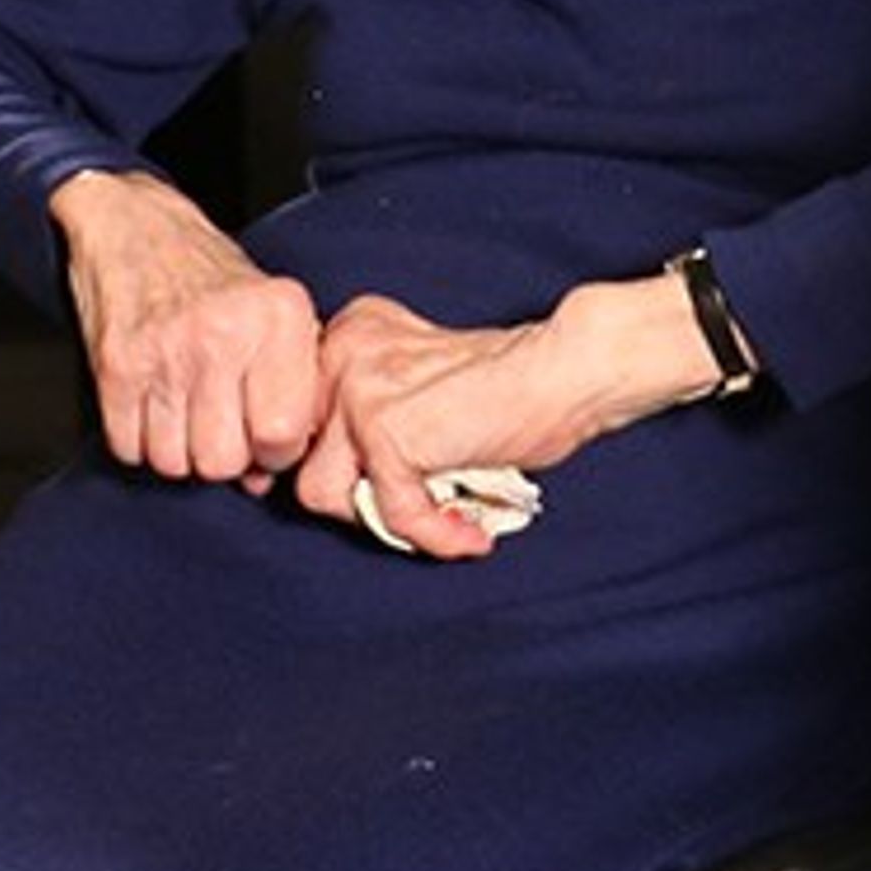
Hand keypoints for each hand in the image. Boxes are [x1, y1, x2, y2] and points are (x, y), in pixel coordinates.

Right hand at [48, 167, 329, 484]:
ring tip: (184, 408)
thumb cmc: (211, 278)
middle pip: (223, 460)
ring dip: (178, 450)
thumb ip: (290, 393)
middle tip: (219, 421)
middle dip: (222, 456)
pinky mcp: (115, 364)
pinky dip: (139, 439)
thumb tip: (264, 477)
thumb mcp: (275, 315)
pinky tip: (153, 403)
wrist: (135, 226)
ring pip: (174, 463)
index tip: (264, 435)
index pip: (283, 433)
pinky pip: (129, 448)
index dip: (274, 451)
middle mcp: (223, 331)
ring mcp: (165, 349)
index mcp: (278, 316)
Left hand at [288, 274, 691, 556]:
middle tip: (419, 506)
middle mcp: (343, 351)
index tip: (391, 489)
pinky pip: (391, 513)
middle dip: (358, 497)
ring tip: (441, 518)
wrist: (567, 368)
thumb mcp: (421, 382)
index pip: (304, 423)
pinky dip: (433, 536)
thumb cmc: (512, 384)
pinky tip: (471, 535)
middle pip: (304, 458)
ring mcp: (358, 390)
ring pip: (322, 493)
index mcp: (349, 334)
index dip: (345, 468)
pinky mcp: (387, 431)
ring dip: (382, 519)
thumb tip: (343, 490)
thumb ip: (376, 413)